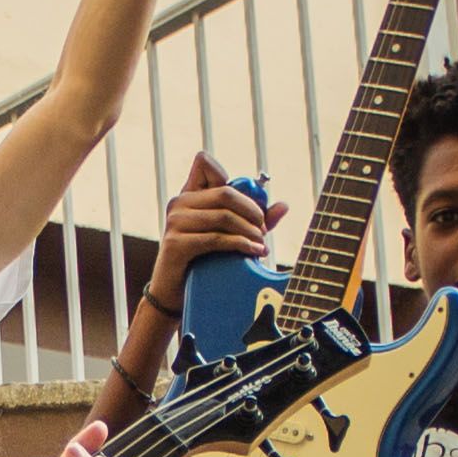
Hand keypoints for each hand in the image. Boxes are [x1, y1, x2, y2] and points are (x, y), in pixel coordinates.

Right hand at [147, 151, 278, 305]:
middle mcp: (179, 203)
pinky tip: (253, 252)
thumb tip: (283, 206)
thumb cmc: (203, 262)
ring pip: (223, 216)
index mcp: (189, 194)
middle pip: (225, 193)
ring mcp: (175, 223)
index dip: (230, 178)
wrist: (174, 293)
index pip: (204, 163)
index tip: (251, 207)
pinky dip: (240, 244)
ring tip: (260, 244)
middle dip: (252, 210)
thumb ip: (253, 220)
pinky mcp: (176, 244)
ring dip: (249, 231)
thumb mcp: (228, 235)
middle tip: (264, 229)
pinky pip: (215, 238)